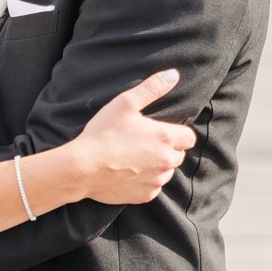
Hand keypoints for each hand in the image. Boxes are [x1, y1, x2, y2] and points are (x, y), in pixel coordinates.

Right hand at [72, 69, 195, 204]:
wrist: (82, 167)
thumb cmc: (103, 133)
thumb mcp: (125, 103)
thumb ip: (152, 88)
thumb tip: (173, 74)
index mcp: (165, 138)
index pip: (189, 137)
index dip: (177, 132)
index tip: (160, 130)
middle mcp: (166, 162)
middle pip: (179, 155)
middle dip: (166, 148)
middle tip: (143, 142)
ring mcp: (156, 181)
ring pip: (166, 172)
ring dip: (157, 165)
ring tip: (133, 157)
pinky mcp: (145, 196)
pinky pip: (153, 187)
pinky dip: (145, 180)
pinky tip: (128, 171)